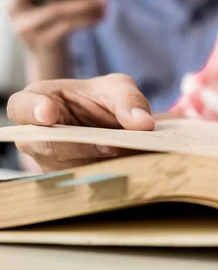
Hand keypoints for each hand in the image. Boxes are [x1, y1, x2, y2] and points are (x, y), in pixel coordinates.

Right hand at [0, 0, 104, 53]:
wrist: (50, 64)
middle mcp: (13, 10)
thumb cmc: (52, 28)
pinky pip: (67, 27)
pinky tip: (101, 16)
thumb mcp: (48, 6)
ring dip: (84, 4)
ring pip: (55, 10)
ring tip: (103, 1)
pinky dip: (87, 19)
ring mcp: (25, 28)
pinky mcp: (42, 43)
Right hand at [7, 74, 154, 171]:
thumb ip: (129, 100)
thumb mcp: (119, 89)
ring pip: (71, 168)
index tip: (48, 113)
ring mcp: (53, 162)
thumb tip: (142, 123)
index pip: (22, 107)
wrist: (116, 123)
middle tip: (112, 145)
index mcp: (37, 101)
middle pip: (48, 146)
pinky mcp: (73, 179)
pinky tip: (128, 165)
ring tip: (127, 154)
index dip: (33, 111)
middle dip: (81, 146)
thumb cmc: (105, 99)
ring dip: (100, 163)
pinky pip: (88, 181)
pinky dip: (109, 173)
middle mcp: (37, 136)